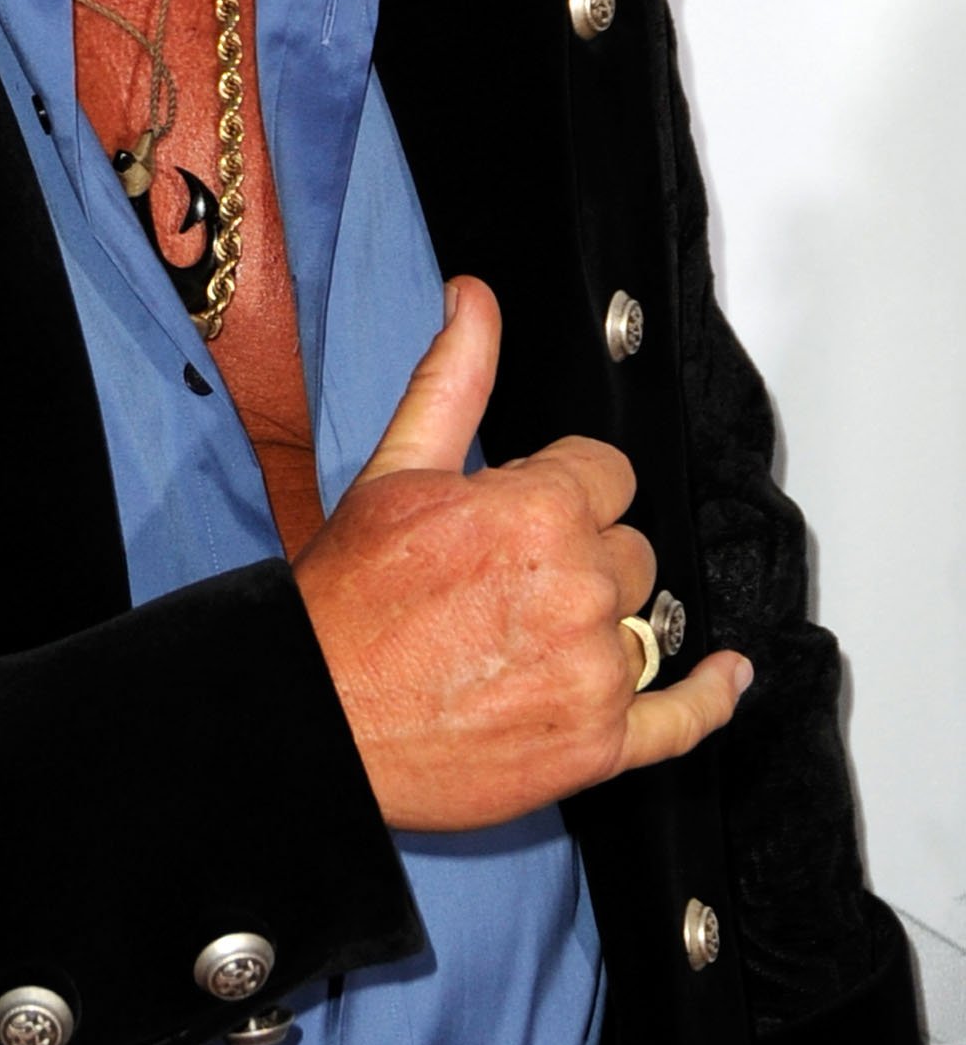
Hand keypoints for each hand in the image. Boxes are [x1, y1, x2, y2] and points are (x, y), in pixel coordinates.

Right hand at [293, 277, 750, 829]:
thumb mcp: (394, 471)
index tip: (522, 515)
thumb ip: (453, 378)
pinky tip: (727, 673)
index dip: (563, 489)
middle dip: (581, 556)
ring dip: (601, 624)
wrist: (316, 718)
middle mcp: (578, 588)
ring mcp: (595, 672)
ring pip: (644, 622)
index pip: (608, 474)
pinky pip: (686, 717)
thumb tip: (474, 300)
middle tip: (506, 583)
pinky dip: (713, 696)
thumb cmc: (346, 602)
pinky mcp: (598, 744)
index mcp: (538, 511)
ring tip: (527, 638)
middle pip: (630, 549)